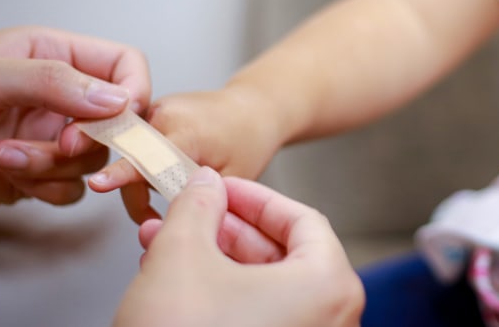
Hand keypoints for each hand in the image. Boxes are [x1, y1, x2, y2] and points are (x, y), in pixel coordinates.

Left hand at [0, 26, 150, 209]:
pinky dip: (44, 188)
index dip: (133, 90)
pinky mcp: (46, 173)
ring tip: (5, 155)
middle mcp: (62, 95)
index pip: (123, 64)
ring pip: (94, 159)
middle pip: (117, 120)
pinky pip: (73, 188)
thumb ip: (54, 81)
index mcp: (54, 54)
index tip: (121, 116)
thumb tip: (116, 99)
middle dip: (89, 139)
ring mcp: (55, 135)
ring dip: (52, 165)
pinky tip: (8, 171)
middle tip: (61, 145)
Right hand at [87, 85, 283, 222]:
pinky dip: (146, 165)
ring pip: (132, 157)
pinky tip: (168, 174)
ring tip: (171, 195)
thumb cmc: (248, 140)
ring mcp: (156, 110)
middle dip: (137, 196)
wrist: (251, 107)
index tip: (99, 183)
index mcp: (189, 131)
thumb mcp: (233, 178)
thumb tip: (173, 222)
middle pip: (132, 163)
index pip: (148, 156)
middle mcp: (166, 115)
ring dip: (142, 182)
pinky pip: (138, 146)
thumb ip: (200, 199)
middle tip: (155, 219)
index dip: (121, 173)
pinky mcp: (151, 112)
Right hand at [114, 167, 363, 326]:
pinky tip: (180, 280)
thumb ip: (199, 206)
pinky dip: (222, 294)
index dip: (255, 197)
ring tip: (168, 243)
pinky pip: (257, 317)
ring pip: (263, 287)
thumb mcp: (182, 254)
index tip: (222, 187)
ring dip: (214, 259)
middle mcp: (330, 321)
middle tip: (193, 212)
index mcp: (328, 287)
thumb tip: (205, 185)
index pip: (301, 220)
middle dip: (225, 229)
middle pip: (281, 254)